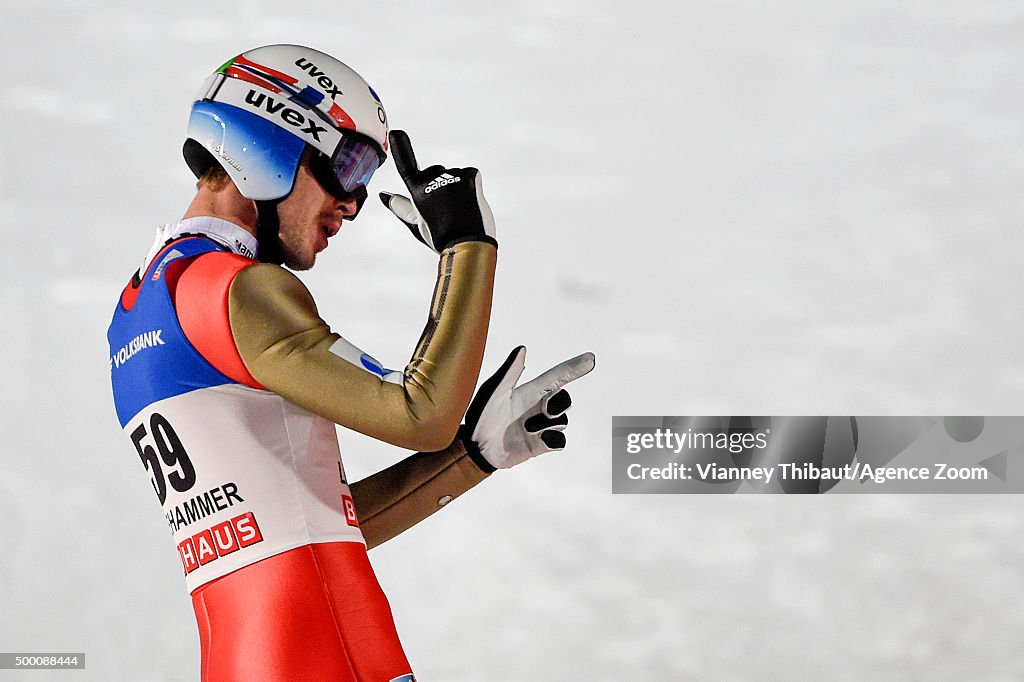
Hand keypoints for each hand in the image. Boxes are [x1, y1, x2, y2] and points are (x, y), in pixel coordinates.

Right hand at [378, 130, 496, 251]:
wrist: (469, 246)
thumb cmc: (442, 238)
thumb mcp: (418, 224)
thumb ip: (402, 207)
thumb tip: (384, 196)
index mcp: (416, 190)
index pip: (406, 164)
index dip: (401, 147)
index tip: (396, 132)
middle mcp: (432, 179)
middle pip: (436, 171)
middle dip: (441, 185)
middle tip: (448, 211)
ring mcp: (451, 176)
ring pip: (454, 175)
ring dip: (458, 188)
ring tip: (461, 211)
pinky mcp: (470, 176)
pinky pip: (470, 174)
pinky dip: (472, 186)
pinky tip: (472, 203)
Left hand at [462, 347, 595, 470]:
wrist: (475, 450)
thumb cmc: (481, 417)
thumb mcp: (493, 393)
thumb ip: (509, 372)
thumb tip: (522, 349)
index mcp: (530, 392)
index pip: (557, 377)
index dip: (574, 367)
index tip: (591, 359)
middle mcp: (539, 408)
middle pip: (565, 399)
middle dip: (559, 403)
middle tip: (544, 409)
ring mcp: (541, 427)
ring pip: (563, 421)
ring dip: (545, 424)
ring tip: (524, 429)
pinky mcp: (541, 445)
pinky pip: (560, 441)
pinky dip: (553, 439)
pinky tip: (537, 439)